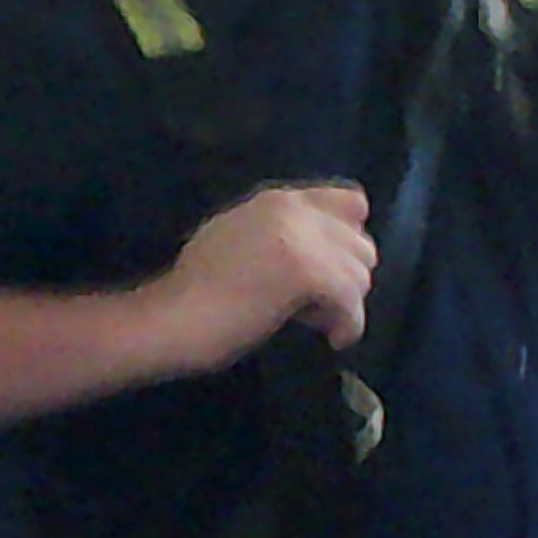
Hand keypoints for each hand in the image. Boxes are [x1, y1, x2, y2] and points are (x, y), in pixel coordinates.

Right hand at [144, 181, 373, 369]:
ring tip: (316, 320)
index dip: (350, 239)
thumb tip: (324, 253)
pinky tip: (332, 338)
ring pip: (361, 274)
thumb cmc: (198, 289)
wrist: (175, 315)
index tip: (332, 267)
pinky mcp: (306, 272)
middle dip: (348, 277)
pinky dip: (349, 326)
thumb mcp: (240, 237)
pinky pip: (352, 302)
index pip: (352, 201)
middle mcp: (292, 209)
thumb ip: (282, 233)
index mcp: (277, 199)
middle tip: (319, 303)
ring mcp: (300, 238)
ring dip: (346, 305)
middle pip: (362, 243)